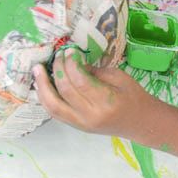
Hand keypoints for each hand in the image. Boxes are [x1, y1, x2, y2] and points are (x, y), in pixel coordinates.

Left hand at [33, 53, 149, 136]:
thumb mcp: (118, 77)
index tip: (70, 50)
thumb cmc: (133, 96)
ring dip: (43, 87)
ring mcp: (81, 123)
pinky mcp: (76, 126)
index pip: (80, 81)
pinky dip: (45, 98)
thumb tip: (72, 61)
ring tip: (37, 70)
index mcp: (106, 102)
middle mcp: (91, 115)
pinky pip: (55, 113)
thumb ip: (94, 71)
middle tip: (56, 55)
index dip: (71, 64)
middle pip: (65, 91)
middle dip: (57, 70)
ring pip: (54, 106)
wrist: (140, 122)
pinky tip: (41, 85)